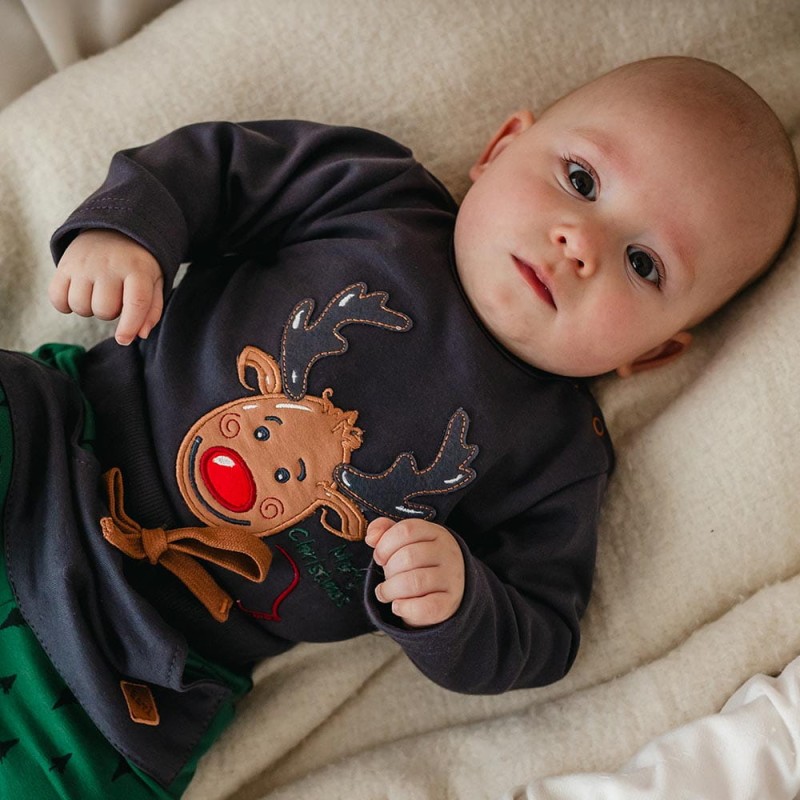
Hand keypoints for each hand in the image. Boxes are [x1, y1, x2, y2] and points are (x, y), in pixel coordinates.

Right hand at [49, 229, 163, 345]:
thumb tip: (140, 334)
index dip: (129, 326)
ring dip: (89, 309)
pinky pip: (57, 298)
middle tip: (115, 298)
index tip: (124, 340)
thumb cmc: (137, 264)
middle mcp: (109, 265)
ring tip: (98, 294)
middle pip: (104, 310)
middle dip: (111, 313)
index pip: (135, 303)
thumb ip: (152, 309)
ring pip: (81, 307)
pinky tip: (78, 295)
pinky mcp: (64, 264)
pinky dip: (65, 305)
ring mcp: (84, 264)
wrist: (114, 229)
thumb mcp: (153, 281)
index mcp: (137, 269)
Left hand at [365, 518, 464, 626]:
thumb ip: (384, 532)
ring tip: (385, 593)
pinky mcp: (449, 603)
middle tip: (386, 578)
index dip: (385, 545)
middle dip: (388, 570)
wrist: (446, 590)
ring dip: (390, 590)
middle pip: (408, 557)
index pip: (406, 530)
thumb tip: (371, 537)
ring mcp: (451, 578)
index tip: (379, 558)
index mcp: (435, 533)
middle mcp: (447, 553)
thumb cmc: (418, 563)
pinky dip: (404, 608)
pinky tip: (397, 606)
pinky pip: (425, 607)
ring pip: (414, 582)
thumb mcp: (403, 542)